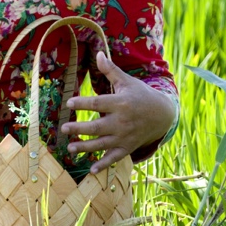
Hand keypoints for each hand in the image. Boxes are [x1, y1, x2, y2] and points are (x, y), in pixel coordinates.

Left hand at [64, 51, 179, 170]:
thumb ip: (111, 70)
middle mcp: (122, 122)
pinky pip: (114, 158)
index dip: (83, 103)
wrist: (162, 115)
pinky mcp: (127, 147)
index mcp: (121, 103)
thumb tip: (98, 54)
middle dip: (79, 129)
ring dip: (85, 148)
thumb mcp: (127, 82)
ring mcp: (124, 137)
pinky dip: (104, 165)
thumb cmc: (140, 95)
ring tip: (70, 148)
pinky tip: (91, 171)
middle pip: (97, 127)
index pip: (98, 104)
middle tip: (63, 128)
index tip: (69, 103)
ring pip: (102, 144)